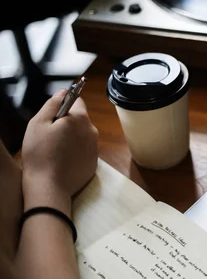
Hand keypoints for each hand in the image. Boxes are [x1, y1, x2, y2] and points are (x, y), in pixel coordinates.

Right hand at [21, 89, 98, 210]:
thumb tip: (63, 91)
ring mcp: (95, 148)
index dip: (63, 105)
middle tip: (50, 135)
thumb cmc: (40, 154)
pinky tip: (62, 160)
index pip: (77, 100)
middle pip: (80, 119)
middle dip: (67, 123)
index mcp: (80, 119)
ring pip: (82, 135)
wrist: (50, 187)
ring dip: (71, 137)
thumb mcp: (38, 123)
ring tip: (55, 149)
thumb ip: (52, 104)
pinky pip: (84, 151)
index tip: (53, 115)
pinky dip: (75, 152)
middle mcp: (92, 131)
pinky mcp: (94, 163)